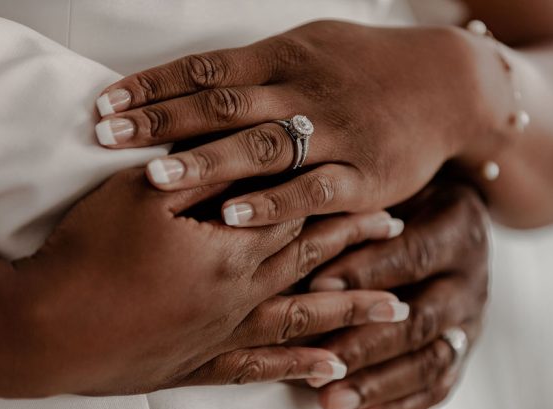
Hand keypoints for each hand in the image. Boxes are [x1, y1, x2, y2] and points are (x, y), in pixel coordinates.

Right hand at [6, 169, 405, 397]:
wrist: (50, 328)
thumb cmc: (92, 254)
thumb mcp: (145, 196)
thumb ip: (204, 174)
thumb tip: (250, 151)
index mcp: (234, 248)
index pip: (300, 221)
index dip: (343, 209)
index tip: (383, 204)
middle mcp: (243, 293)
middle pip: (315, 265)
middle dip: (361, 252)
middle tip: (402, 243)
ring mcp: (227, 333)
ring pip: (306, 319)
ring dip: (353, 313)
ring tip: (395, 312)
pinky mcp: (203, 364)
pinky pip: (264, 367)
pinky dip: (300, 367)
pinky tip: (332, 367)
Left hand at [94, 21, 492, 225]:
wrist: (447, 86)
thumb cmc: (371, 68)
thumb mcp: (316, 47)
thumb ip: (262, 66)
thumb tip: (200, 79)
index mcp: (287, 57)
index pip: (207, 68)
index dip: (154, 85)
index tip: (105, 102)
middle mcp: (305, 92)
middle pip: (223, 104)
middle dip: (161, 122)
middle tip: (106, 138)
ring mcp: (336, 134)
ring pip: (263, 147)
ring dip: (206, 162)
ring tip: (154, 181)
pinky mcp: (364, 175)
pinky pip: (313, 190)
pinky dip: (272, 203)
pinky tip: (231, 216)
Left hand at [308, 179, 488, 408]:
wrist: (455, 216)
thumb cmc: (412, 197)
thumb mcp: (397, 186)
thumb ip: (361, 207)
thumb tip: (297, 224)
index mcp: (459, 229)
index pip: (414, 254)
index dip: (368, 270)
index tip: (319, 284)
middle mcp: (472, 278)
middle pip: (423, 319)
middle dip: (367, 345)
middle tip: (320, 366)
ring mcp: (471, 319)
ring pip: (430, 360)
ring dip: (378, 385)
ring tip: (329, 403)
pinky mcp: (462, 348)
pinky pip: (438, 386)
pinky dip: (398, 408)